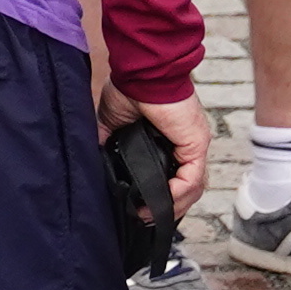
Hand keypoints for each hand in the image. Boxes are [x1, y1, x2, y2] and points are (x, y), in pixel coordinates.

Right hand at [105, 82, 212, 214]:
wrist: (140, 71)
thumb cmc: (129, 87)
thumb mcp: (111, 123)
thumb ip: (107, 144)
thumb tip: (95, 164)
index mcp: (171, 140)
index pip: (174, 177)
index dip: (161, 196)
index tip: (140, 208)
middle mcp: (186, 145)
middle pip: (187, 188)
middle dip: (168, 207)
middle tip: (147, 218)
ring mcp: (194, 145)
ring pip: (192, 188)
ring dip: (173, 206)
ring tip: (151, 216)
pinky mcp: (195, 144)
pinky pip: (192, 179)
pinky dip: (177, 195)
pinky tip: (160, 203)